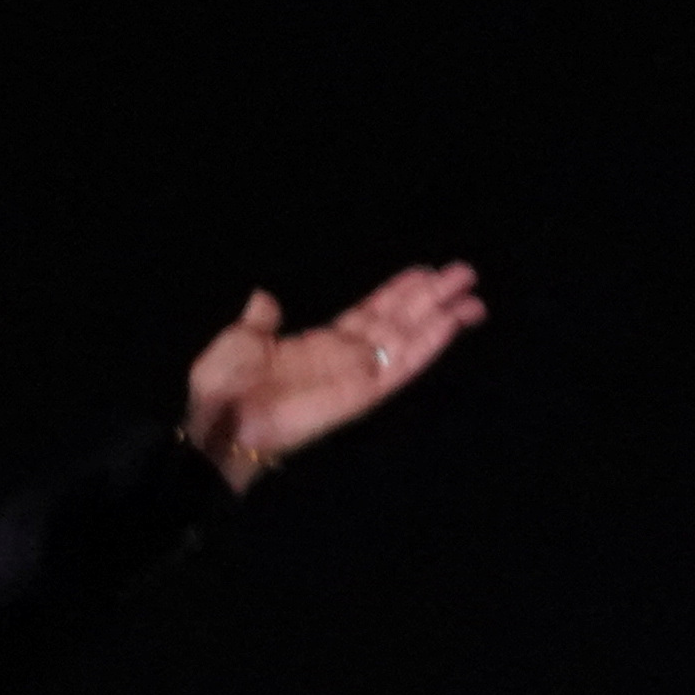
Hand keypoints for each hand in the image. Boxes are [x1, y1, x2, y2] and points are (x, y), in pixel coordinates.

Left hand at [183, 262, 486, 482]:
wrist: (221, 421)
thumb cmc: (225, 384)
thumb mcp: (240, 339)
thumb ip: (261, 320)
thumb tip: (265, 298)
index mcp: (320, 344)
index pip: (370, 313)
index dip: (399, 292)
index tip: (426, 272)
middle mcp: (346, 358)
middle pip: (399, 322)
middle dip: (431, 298)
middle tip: (464, 274)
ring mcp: (359, 375)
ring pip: (409, 341)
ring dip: (441, 318)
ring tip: (472, 297)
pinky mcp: (364, 393)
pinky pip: (401, 365)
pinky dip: (428, 344)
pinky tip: (450, 324)